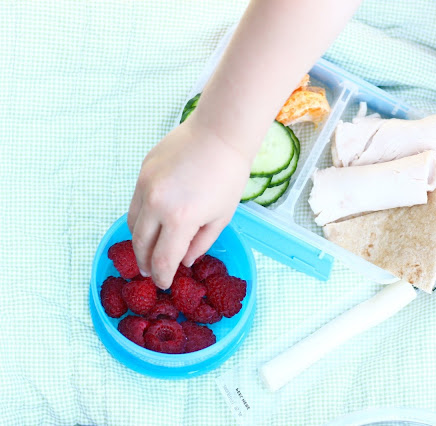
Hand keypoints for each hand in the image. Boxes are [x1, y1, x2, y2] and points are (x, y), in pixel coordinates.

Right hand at [127, 118, 250, 289]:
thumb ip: (201, 243)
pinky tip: (151, 221)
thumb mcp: (222, 216)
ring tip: (147, 249)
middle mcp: (156, 204)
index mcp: (180, 219)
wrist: (219, 133)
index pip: (163, 259)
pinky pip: (135, 201)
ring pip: (132, 223)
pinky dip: (140, 216)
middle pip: (140, 244)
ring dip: (138, 240)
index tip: (163, 283)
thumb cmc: (228, 175)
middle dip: (144, 262)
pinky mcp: (142, 170)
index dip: (162, 276)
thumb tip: (184, 259)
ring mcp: (145, 185)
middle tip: (149, 272)